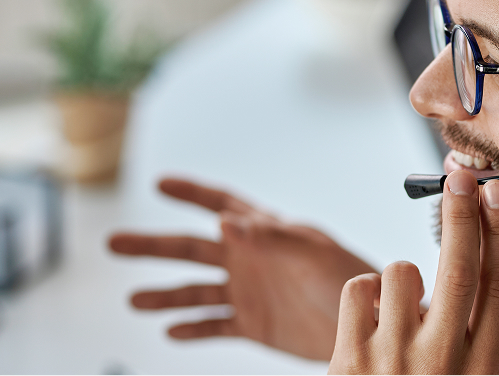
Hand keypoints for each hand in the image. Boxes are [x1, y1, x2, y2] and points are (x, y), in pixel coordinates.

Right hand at [109, 178, 374, 360]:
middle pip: (192, 248)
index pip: (223, 204)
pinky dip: (192, 329)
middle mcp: (251, 260)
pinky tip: (171, 331)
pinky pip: (214, 326)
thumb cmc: (350, 279)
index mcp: (266, 233)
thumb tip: (227, 220)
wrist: (367, 324)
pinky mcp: (254, 324)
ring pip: (195, 291)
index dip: (193, 193)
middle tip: (114, 242)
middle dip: (154, 245)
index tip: (160, 182)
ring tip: (136, 299)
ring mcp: (249, 292)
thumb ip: (272, 236)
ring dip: (165, 295)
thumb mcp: (313, 253)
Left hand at [328, 171, 498, 373]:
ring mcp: (393, 361)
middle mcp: (443, 362)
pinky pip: (359, 290)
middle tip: (461, 174)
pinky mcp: (349, 361)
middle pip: (459, 269)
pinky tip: (370, 323)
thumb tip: (498, 268)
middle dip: (462, 213)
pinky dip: (365, 293)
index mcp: (484, 368)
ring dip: (402, 276)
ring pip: (401, 273)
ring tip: (400, 311)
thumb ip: (496, 339)